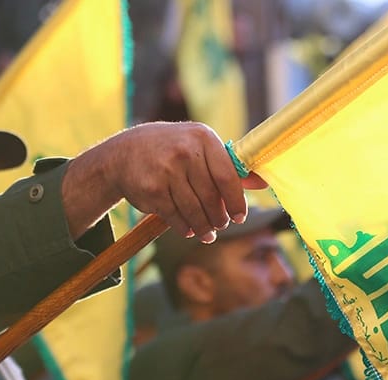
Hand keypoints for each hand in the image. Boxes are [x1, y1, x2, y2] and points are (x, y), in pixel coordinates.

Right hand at [64, 122, 266, 242]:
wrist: (124, 153)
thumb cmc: (171, 151)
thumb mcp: (199, 148)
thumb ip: (229, 166)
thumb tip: (263, 182)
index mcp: (203, 138)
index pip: (228, 177)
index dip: (237, 202)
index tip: (240, 217)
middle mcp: (185, 151)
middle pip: (212, 197)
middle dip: (219, 217)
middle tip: (221, 225)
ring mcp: (166, 170)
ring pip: (194, 210)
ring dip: (203, 227)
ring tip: (207, 233)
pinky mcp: (152, 189)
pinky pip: (175, 216)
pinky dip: (184, 227)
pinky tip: (188, 229)